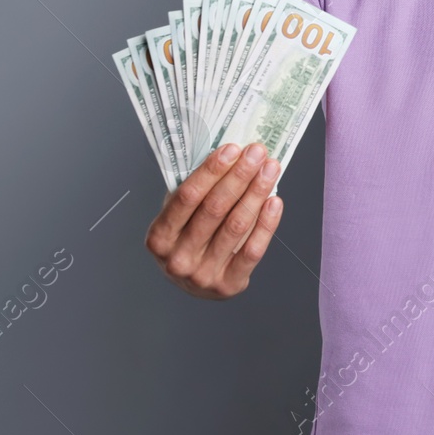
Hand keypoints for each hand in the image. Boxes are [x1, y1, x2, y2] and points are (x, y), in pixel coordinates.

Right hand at [144, 142, 282, 299]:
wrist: (195, 285)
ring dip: (257, 192)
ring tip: (270, 168)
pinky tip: (274, 201)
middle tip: (257, 153)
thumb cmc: (188, 241)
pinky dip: (266, 223)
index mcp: (159, 237)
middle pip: (215, 208)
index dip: (212, 171)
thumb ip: (196, 194)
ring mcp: (202, 274)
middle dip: (239, 176)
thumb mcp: (179, 218)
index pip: (187, 197)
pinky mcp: (228, 284)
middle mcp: (178, 258)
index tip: (233, 149)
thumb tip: (229, 157)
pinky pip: (253, 249)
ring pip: (236, 225)